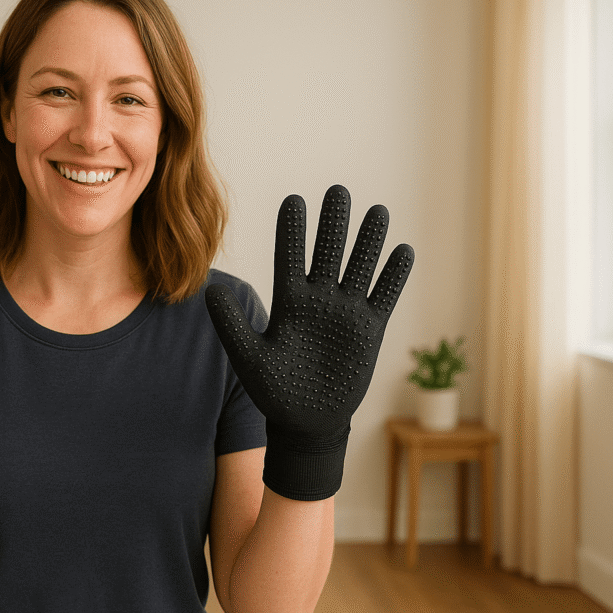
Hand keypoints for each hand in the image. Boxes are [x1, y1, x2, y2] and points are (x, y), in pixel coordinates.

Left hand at [206, 185, 412, 499]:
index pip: (291, 258)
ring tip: (376, 210)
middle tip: (338, 191)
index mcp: (289, 302)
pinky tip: (403, 251)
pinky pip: (384, 297)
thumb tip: (210, 289)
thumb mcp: (249, 357)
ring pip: (359, 268)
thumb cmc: (274, 391)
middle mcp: (319, 301)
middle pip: (329, 253)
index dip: (292, 231)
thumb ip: (231, 324)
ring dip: (368, 241)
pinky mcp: (369, 331)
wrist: (306, 422)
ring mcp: (346, 313)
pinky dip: (393, 276)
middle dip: (334, 224)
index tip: (294, 200)